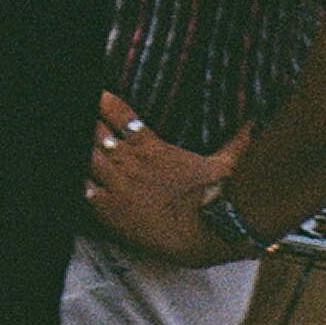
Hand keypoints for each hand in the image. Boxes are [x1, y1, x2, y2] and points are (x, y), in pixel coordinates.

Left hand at [85, 92, 244, 267]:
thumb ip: (234, 140)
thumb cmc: (218, 198)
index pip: (119, 113)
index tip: (95, 95)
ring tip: (71, 142)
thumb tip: (254, 123)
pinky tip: (77, 179)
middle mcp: (130, 161)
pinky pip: (82, 189)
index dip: (102, 102)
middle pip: (94, 132)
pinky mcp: (109, 209)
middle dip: (87, 126)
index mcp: (152, 147)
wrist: (211, 230)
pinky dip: (78, 182)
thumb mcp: (224, 162)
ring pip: (85, 156)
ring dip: (82, 150)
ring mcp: (117, 184)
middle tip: (81, 120)